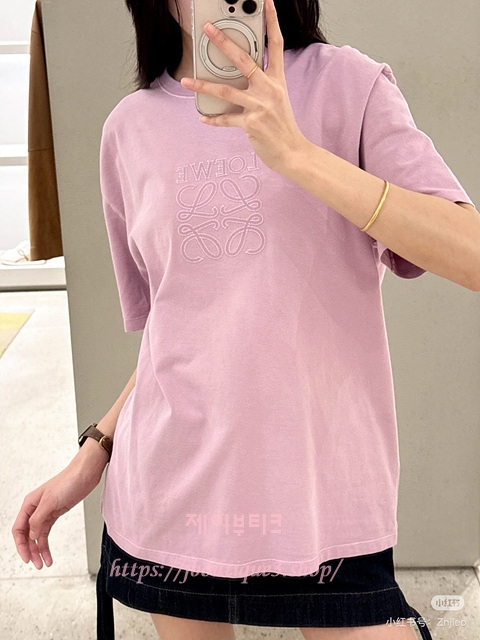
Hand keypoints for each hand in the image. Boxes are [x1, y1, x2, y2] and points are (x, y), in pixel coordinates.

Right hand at [11, 442, 106, 568]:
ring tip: (44, 563)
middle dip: (30, 550)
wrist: (86, 473)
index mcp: (30, 504)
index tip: (26, 558)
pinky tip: (49, 554)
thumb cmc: (69, 480)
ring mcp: (46, 512)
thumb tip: (31, 536)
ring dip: (39, 550)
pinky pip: (46, 532)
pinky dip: (46, 544)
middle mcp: (35, 509)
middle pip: (27, 535)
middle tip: (37, 564)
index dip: (20, 545)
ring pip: (37, 536)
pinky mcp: (56, 513)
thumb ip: (38, 519)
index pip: (19, 529)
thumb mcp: (51, 501)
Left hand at [180, 0, 308, 173]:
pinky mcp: (251, 124)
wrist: (292, 152)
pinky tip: (203, 117)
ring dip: (203, 85)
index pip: (276, 44)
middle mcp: (269, 89)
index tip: (266, 2)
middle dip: (223, 42)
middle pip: (243, 59)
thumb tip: (238, 75)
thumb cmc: (282, 126)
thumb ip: (262, 84)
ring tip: (186, 81)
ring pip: (225, 90)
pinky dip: (213, 119)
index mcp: (277, 80)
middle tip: (208, 29)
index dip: (272, 22)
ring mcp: (260, 106)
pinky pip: (226, 119)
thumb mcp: (278, 99)